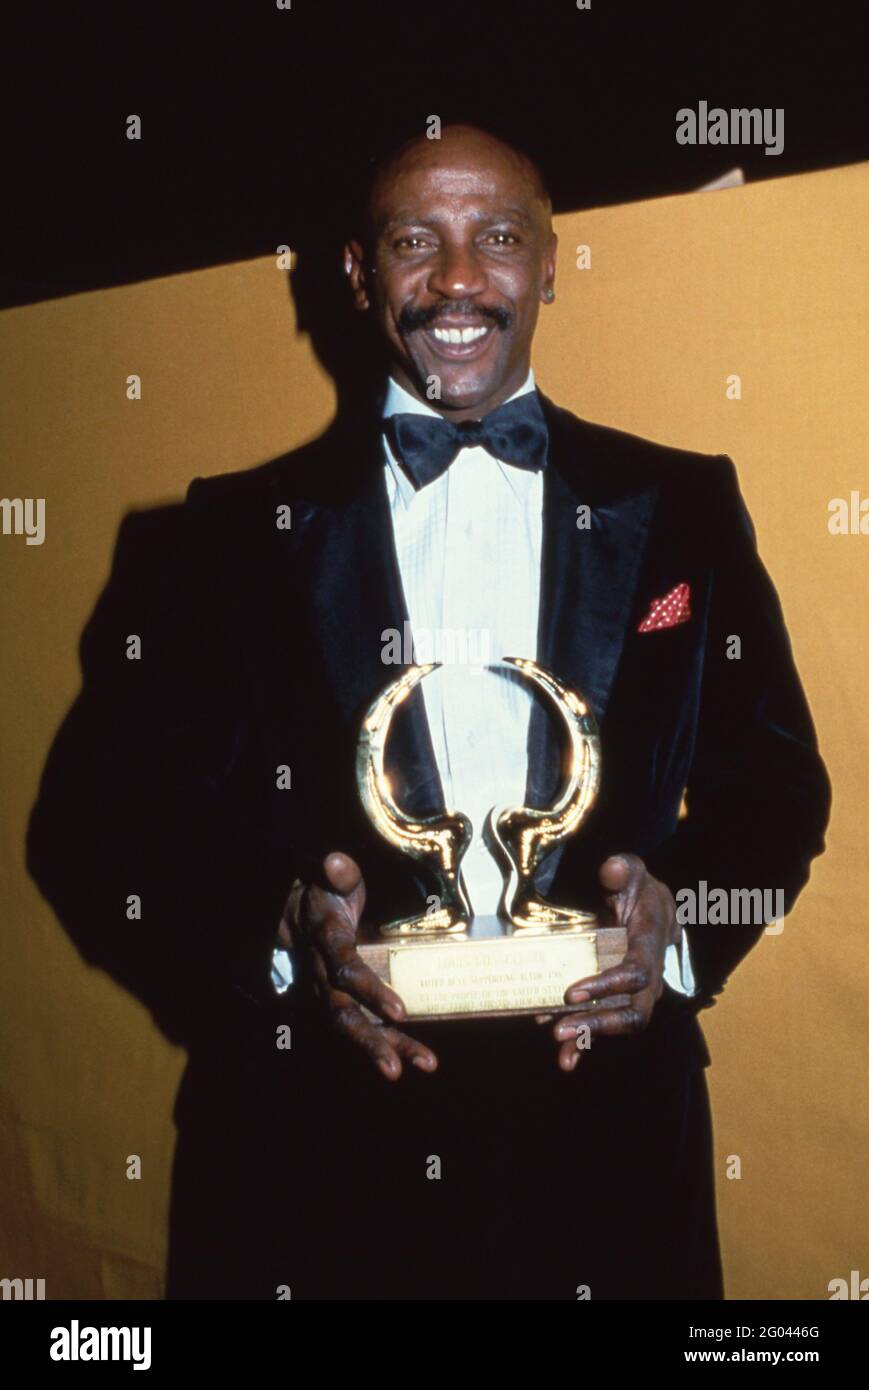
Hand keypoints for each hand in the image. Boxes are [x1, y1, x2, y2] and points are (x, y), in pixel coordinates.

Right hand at [294, 851, 437, 1081]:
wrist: (295, 912)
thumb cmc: (324, 893)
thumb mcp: (328, 877)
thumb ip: (337, 872)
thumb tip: (335, 862)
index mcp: (325, 942)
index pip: (346, 971)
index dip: (370, 991)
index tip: (399, 1011)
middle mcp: (324, 976)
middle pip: (344, 1014)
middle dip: (370, 1042)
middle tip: (394, 1069)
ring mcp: (330, 994)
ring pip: (356, 1028)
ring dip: (387, 1049)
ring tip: (425, 1064)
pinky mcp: (344, 1003)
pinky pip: (368, 1026)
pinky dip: (393, 1044)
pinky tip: (421, 1059)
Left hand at [547, 853, 679, 1071]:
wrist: (644, 903)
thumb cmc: (636, 887)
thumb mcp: (630, 870)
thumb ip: (622, 869)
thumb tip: (609, 868)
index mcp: (650, 944)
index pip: (637, 973)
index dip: (607, 985)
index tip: (572, 991)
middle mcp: (648, 975)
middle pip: (633, 1011)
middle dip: (599, 1023)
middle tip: (561, 1028)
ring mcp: (633, 991)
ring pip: (618, 1022)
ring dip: (589, 1035)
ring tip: (559, 1041)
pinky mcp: (617, 997)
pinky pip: (605, 1024)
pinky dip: (587, 1042)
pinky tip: (567, 1058)